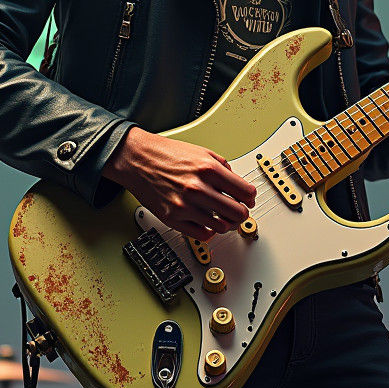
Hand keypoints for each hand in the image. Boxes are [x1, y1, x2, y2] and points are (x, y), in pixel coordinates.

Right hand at [103, 127, 255, 240]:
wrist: (138, 159)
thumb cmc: (167, 155)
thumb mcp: (202, 152)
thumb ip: (223, 168)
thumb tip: (239, 186)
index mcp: (209, 169)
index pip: (245, 192)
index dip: (251, 198)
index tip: (249, 200)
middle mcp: (198, 188)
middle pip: (237, 213)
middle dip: (243, 213)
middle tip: (240, 211)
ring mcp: (185, 205)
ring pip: (222, 227)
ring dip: (226, 223)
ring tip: (223, 217)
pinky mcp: (173, 218)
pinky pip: (202, 235)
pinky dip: (209, 232)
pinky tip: (207, 223)